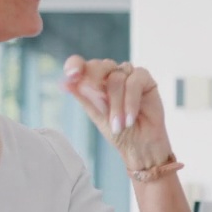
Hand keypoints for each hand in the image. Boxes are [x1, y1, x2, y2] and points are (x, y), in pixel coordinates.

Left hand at [62, 55, 172, 170]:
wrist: (140, 146)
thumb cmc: (119, 131)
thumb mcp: (97, 115)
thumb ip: (85, 97)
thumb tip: (65, 83)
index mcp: (94, 81)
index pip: (80, 65)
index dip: (74, 65)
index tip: (71, 76)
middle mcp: (110, 74)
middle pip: (98, 65)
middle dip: (96, 86)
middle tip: (100, 107)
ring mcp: (128, 75)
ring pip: (116, 78)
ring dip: (116, 105)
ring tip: (118, 126)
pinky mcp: (145, 79)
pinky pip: (135, 82)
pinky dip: (131, 101)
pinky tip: (130, 119)